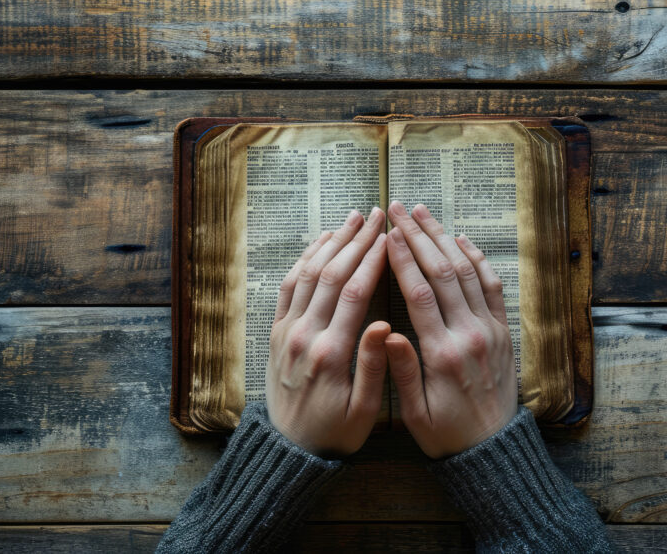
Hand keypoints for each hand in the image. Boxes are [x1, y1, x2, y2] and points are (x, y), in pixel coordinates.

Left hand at [266, 208, 389, 457]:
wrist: (288, 451)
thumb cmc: (334, 434)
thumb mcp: (364, 411)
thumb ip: (373, 366)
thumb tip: (384, 324)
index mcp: (331, 353)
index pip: (354, 293)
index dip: (373, 260)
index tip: (390, 236)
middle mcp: (304, 335)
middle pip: (330, 274)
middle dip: (355, 240)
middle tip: (375, 214)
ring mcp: (286, 331)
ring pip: (307, 274)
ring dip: (330, 242)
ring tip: (351, 218)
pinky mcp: (276, 332)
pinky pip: (288, 287)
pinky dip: (304, 259)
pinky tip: (321, 242)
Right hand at [384, 202, 517, 458]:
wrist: (492, 450)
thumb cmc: (446, 434)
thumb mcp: (415, 412)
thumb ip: (403, 369)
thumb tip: (385, 331)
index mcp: (442, 353)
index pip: (420, 293)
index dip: (403, 258)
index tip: (387, 232)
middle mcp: (469, 334)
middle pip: (444, 272)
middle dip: (420, 236)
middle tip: (400, 208)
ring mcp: (490, 330)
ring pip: (469, 272)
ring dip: (445, 238)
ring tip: (424, 212)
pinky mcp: (503, 332)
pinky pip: (493, 287)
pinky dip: (479, 259)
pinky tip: (462, 238)